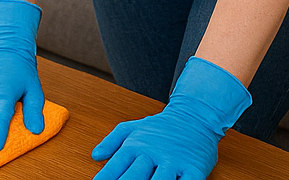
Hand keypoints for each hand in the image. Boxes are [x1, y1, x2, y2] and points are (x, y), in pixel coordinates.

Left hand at [92, 56, 250, 179]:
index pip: (116, 165)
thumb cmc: (159, 127)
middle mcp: (152, 153)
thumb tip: (95, 156)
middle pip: (134, 175)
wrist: (194, 116)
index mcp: (135, 144)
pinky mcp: (194, 168)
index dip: (105, 177)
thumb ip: (111, 141)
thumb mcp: (131, 128)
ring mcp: (173, 161)